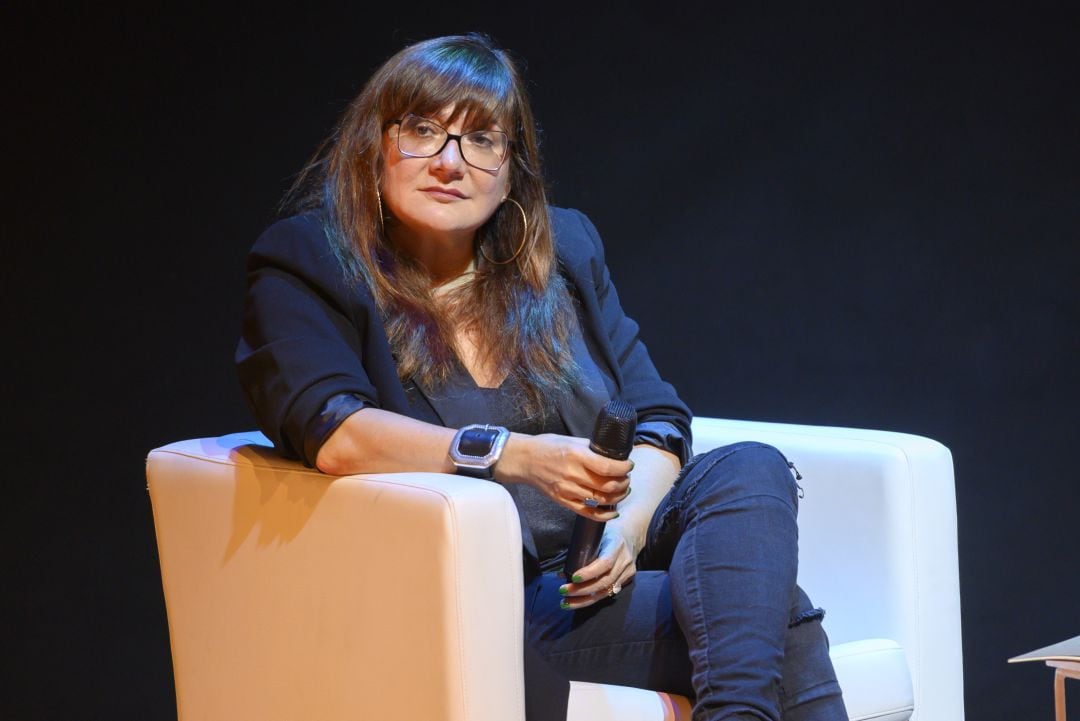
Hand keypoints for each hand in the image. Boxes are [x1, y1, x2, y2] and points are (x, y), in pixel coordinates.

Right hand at [496, 433, 631, 520]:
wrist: (525, 460)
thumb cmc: (547, 447)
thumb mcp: (572, 440)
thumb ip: (592, 449)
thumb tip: (613, 455)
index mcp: (576, 456)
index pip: (607, 467)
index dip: (623, 468)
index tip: (629, 465)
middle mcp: (572, 474)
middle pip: (607, 486)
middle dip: (623, 483)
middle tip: (626, 478)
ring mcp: (567, 490)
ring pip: (601, 500)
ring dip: (618, 496)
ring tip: (622, 490)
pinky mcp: (563, 501)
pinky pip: (588, 513)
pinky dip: (605, 515)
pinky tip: (613, 511)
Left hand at [559, 527, 637, 609]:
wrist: (631, 534)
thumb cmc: (607, 533)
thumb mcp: (595, 534)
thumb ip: (580, 551)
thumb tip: (561, 574)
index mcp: (617, 545)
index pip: (605, 563)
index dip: (589, 573)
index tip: (573, 578)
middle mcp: (624, 561)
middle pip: (605, 582)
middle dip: (582, 590)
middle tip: (563, 591)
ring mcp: (627, 572)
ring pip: (606, 592)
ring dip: (584, 600)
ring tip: (565, 603)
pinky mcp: (627, 580)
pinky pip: (609, 593)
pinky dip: (592, 599)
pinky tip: (578, 602)